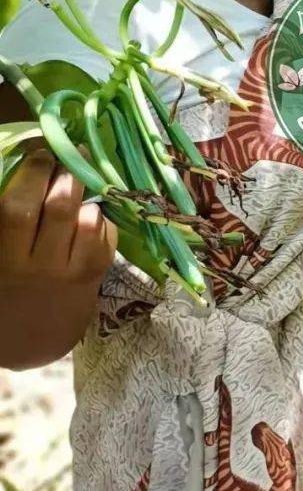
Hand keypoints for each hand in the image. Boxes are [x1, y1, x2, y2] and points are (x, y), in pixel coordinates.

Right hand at [0, 148, 118, 367]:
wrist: (28, 338)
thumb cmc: (6, 288)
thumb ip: (7, 220)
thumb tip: (26, 162)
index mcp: (3, 257)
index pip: (15, 209)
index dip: (32, 174)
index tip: (39, 153)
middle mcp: (35, 266)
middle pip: (58, 208)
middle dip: (65, 174)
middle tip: (69, 156)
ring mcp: (68, 273)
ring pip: (87, 220)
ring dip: (85, 196)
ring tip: (79, 184)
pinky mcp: (93, 278)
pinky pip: (105, 237)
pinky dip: (101, 218)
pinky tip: (91, 212)